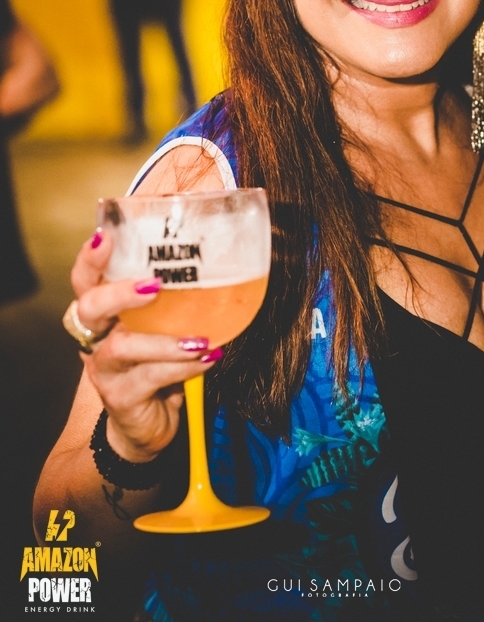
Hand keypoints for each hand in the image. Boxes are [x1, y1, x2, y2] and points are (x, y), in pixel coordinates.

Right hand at [70, 230, 218, 462]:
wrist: (147, 425)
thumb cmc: (157, 364)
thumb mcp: (163, 328)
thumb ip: (175, 301)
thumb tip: (219, 262)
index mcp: (105, 314)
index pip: (86, 280)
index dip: (90, 259)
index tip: (106, 237)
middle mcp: (97, 338)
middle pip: (89, 307)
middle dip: (119, 293)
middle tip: (154, 285)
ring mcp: (104, 370)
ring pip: (121, 347)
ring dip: (164, 340)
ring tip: (200, 339)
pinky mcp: (120, 398)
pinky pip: (150, 378)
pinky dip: (183, 367)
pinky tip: (208, 358)